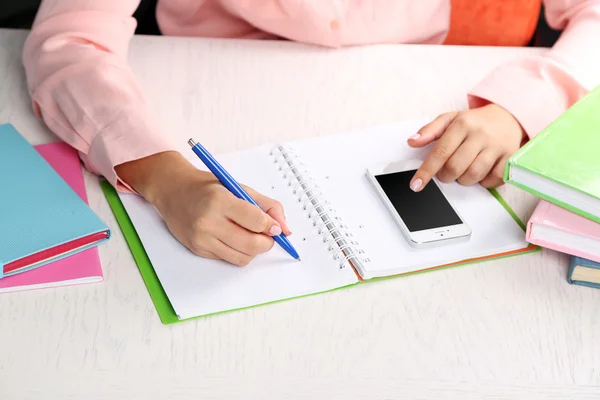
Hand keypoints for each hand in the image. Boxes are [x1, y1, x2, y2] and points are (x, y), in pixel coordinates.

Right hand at [115, 152, 290, 265]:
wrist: (173, 191)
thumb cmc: (207, 187)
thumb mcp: (238, 187)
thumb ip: (266, 205)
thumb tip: (285, 228)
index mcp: (220, 200)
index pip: (256, 221)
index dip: (272, 226)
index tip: (276, 226)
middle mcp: (209, 221)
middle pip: (252, 244)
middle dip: (267, 242)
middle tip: (269, 234)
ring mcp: (202, 239)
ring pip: (243, 257)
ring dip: (254, 250)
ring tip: (252, 235)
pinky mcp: (198, 250)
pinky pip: (229, 259)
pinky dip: (239, 251)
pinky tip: (234, 237)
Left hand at [407, 103, 526, 190]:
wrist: (507, 116)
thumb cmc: (474, 122)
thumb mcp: (450, 119)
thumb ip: (429, 131)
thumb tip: (412, 141)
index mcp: (462, 124)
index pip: (440, 152)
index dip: (426, 171)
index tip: (416, 185)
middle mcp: (480, 135)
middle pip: (455, 167)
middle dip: (445, 176)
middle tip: (446, 172)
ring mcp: (497, 146)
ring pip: (473, 175)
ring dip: (463, 180)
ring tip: (463, 171)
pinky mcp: (510, 157)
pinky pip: (492, 180)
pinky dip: (483, 182)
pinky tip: (480, 172)